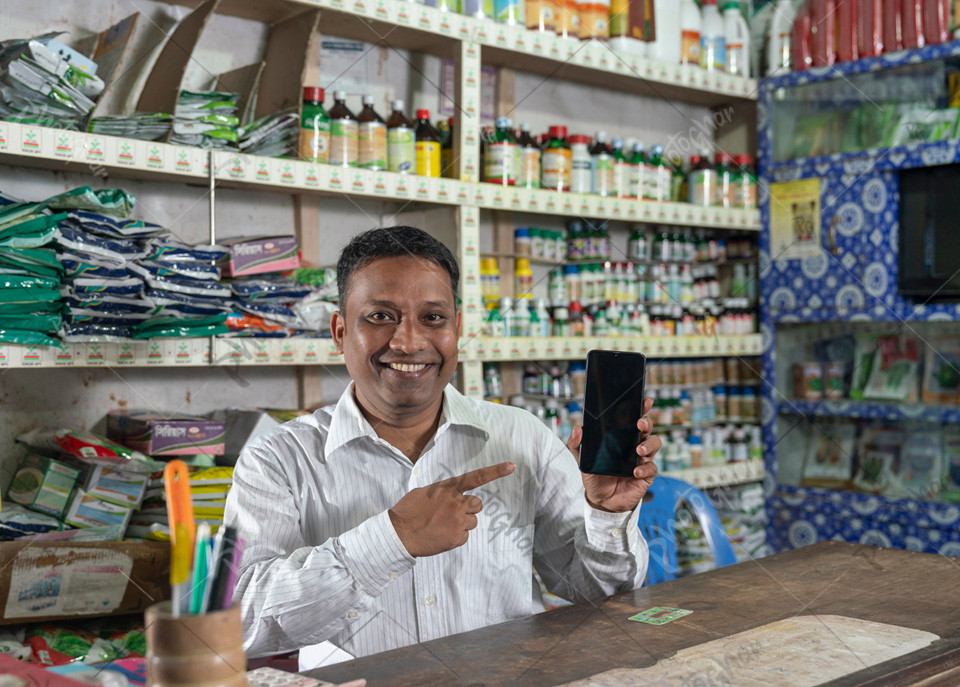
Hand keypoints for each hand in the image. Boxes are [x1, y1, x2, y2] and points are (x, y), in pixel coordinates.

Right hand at [388, 462, 515, 556]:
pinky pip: (464, 536)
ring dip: (461, 523)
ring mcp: (457, 520)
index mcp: (448, 488)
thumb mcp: (424, 492)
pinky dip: (455, 537)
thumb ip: (442, 492)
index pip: (476, 477)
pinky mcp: (456, 538)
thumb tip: (450, 496)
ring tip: (441, 525)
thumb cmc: (408, 511)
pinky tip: (440, 535)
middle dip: (468, 509)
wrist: (398, 534)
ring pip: (472, 522)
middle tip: (451, 514)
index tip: (512, 466)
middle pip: (477, 505)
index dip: (496, 471)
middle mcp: (456, 502)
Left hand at [567, 397, 660, 512]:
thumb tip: (577, 429)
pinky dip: (644, 469)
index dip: (641, 408)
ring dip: (649, 445)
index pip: (633, 419)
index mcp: (622, 437)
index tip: (644, 401)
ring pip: (655, 445)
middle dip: (646, 423)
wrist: (601, 499)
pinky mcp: (646, 475)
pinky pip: (651, 468)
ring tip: (638, 451)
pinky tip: (635, 472)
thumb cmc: (595, 475)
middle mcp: (634, 445)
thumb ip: (577, 444)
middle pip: (647, 429)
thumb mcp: (583, 459)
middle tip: (640, 424)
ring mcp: (642, 460)